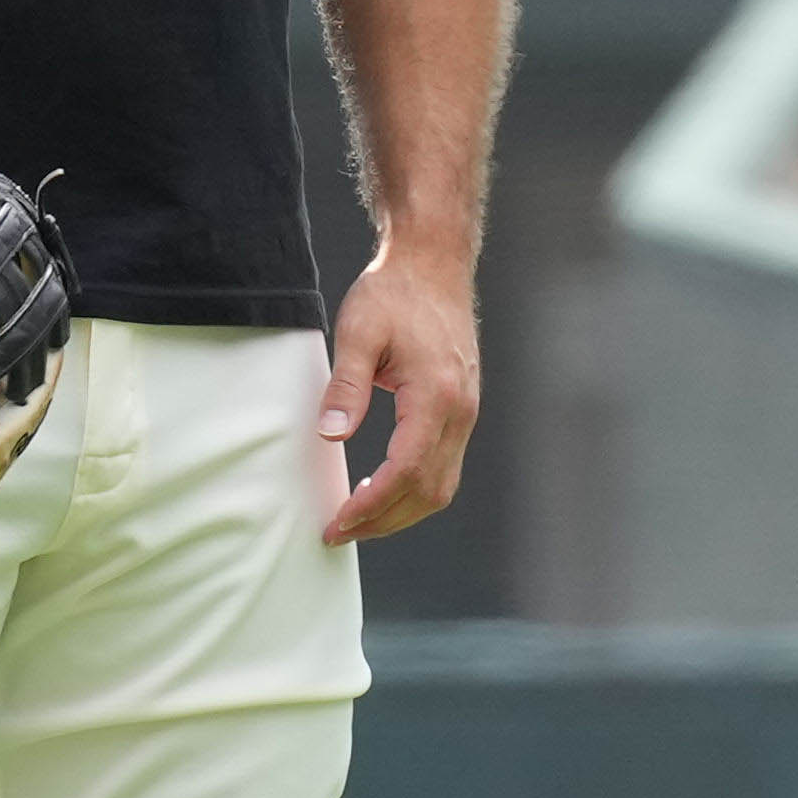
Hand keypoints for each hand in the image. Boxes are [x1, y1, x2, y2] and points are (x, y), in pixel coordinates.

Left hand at [318, 246, 482, 543]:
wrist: (434, 266)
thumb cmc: (396, 293)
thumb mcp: (358, 332)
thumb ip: (345, 387)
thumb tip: (332, 435)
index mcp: (436, 395)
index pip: (406, 470)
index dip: (372, 504)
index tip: (339, 521)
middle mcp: (460, 412)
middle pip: (428, 490)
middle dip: (383, 520)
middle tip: (339, 531)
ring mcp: (465, 414)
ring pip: (441, 486)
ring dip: (401, 511)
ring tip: (358, 518)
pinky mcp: (461, 412)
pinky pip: (444, 467)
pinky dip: (414, 490)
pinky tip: (383, 488)